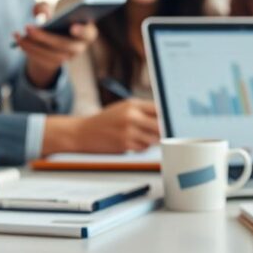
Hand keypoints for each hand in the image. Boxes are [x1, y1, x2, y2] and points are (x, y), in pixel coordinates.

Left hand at [14, 2, 97, 87]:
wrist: (50, 39)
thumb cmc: (54, 19)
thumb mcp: (48, 9)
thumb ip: (44, 7)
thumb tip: (40, 14)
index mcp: (86, 31)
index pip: (88, 33)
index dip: (82, 31)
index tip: (72, 27)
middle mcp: (79, 47)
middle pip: (64, 45)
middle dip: (45, 37)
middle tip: (28, 27)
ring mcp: (67, 58)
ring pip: (51, 55)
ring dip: (33, 45)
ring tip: (19, 34)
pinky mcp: (53, 64)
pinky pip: (42, 59)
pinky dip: (28, 49)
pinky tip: (18, 39)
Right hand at [44, 99, 158, 153]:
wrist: (83, 133)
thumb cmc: (105, 121)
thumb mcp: (123, 108)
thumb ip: (142, 110)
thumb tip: (164, 117)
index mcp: (132, 105)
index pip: (159, 109)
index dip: (166, 117)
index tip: (169, 122)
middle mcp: (131, 116)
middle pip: (159, 125)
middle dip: (161, 131)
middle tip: (161, 133)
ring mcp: (128, 131)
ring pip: (153, 139)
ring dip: (152, 141)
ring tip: (142, 137)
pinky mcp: (125, 145)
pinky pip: (143, 148)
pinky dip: (142, 147)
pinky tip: (133, 143)